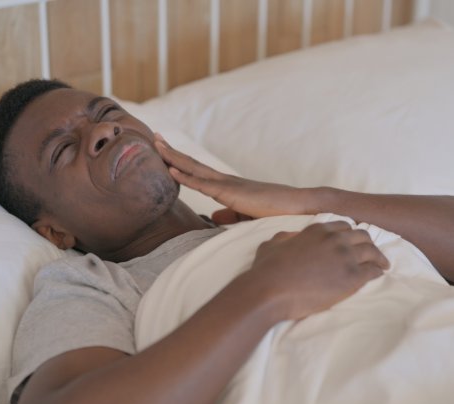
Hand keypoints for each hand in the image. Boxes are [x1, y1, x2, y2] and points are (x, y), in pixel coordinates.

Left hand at [155, 133, 319, 221]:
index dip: (180, 161)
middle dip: (171, 151)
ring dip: (173, 157)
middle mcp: (225, 181)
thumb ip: (229, 214)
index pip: (198, 171)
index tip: (164, 151)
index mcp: (227, 186)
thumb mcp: (247, 214)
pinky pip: (204, 185)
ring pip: (195, 168)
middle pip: (192, 163)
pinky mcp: (232, 194)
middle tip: (153, 137)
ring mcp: (228, 185)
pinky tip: (172, 169)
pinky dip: (186, 176)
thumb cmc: (278, 212)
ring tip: (156, 145)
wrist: (300, 207)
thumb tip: (215, 215)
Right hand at [245, 221, 388, 320]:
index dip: (350, 234)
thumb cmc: (267, 269)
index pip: (344, 226)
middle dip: (368, 243)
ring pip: (372, 251)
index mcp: (318, 230)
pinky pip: (373, 271)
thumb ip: (287, 237)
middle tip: (371, 253)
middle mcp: (335, 239)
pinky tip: (379, 275)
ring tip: (382, 264)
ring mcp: (345, 257)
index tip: (354, 242)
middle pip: (362, 236)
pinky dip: (378, 271)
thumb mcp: (273, 244)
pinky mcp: (352, 277)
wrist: (270, 291)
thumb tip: (293, 237)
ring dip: (378, 257)